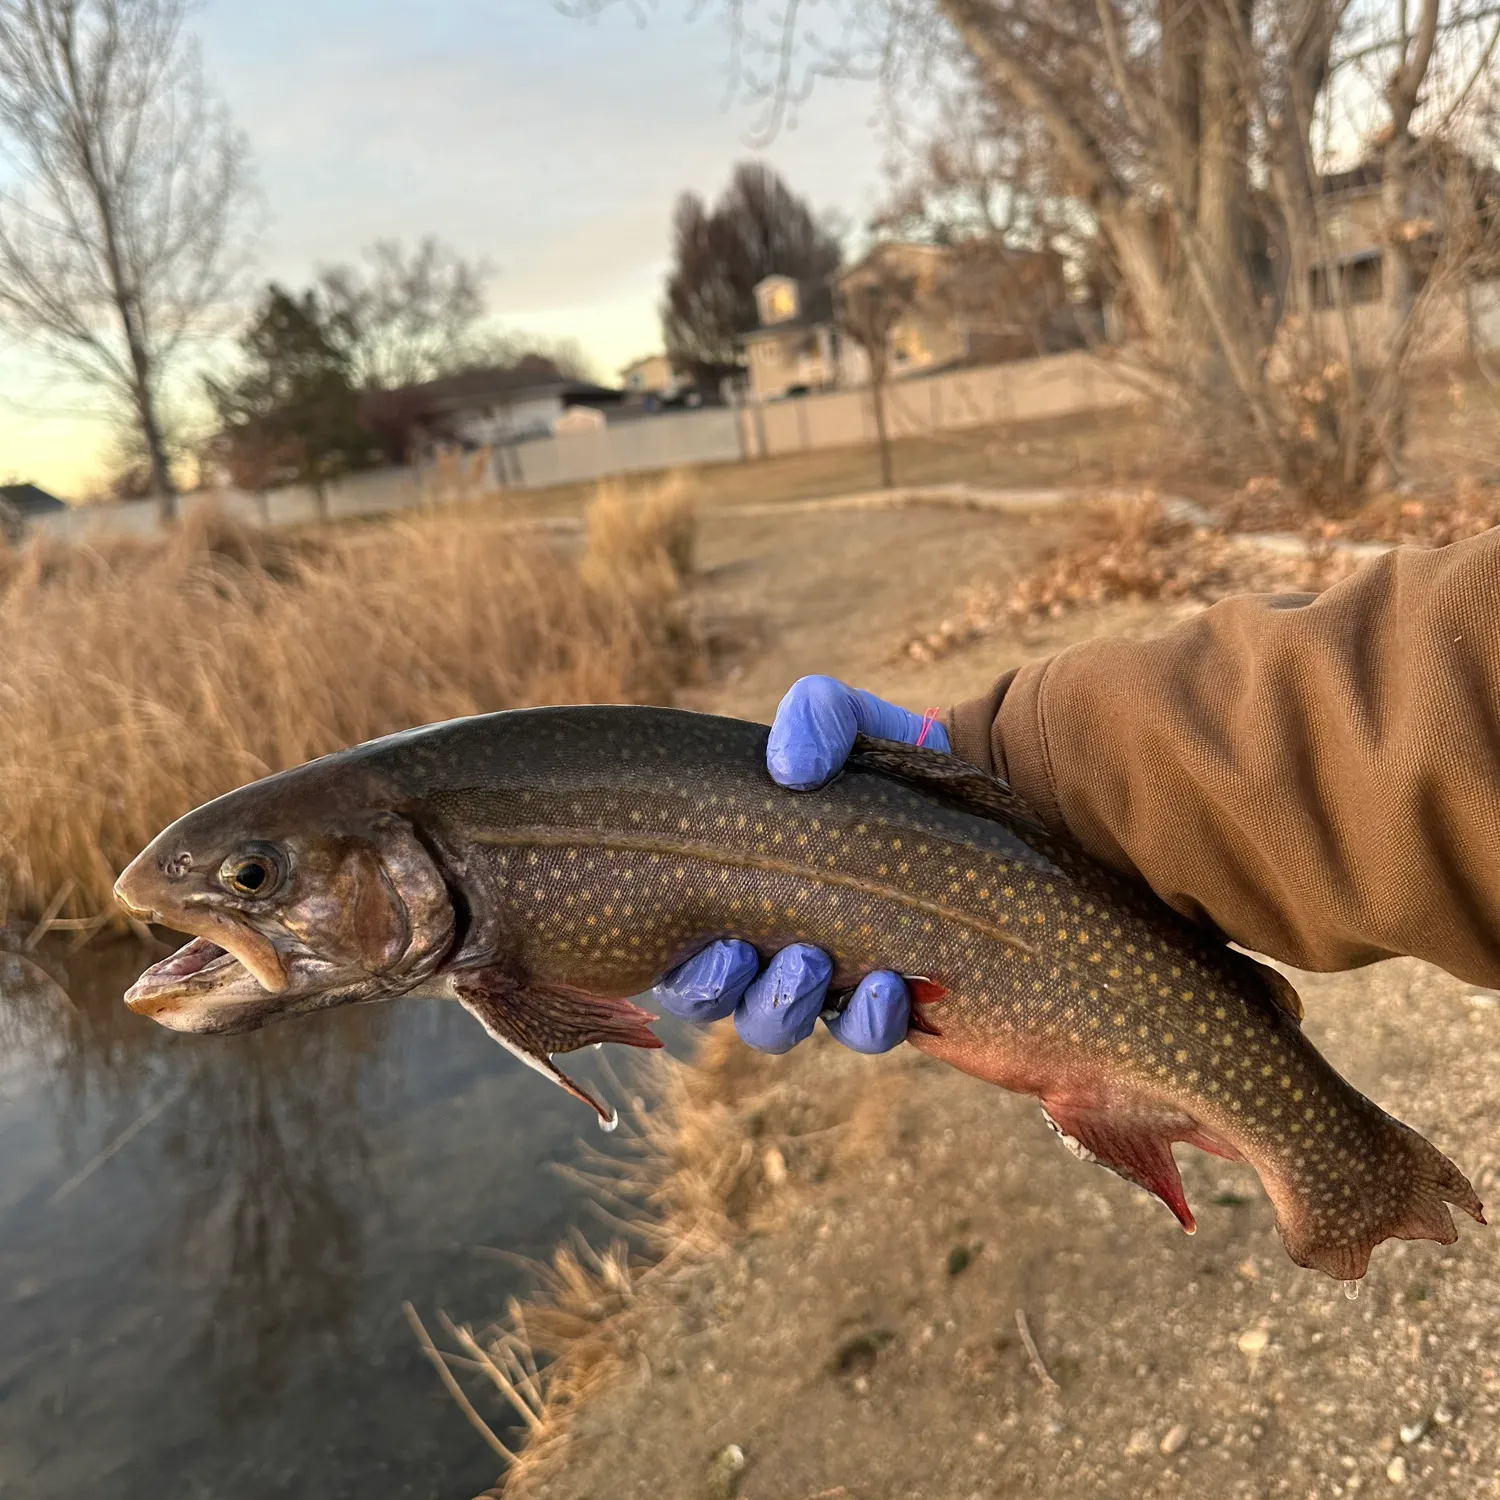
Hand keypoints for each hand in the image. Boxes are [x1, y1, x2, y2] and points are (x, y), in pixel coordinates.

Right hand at [651, 676, 949, 1053]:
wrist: (970, 787)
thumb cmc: (878, 761)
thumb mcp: (844, 719)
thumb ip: (813, 718)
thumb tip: (790, 768)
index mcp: (733, 888)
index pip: (679, 951)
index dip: (683, 966)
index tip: (713, 940)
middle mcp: (767, 943)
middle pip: (717, 1000)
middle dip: (723, 989)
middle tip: (747, 953)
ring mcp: (828, 977)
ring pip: (778, 1025)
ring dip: (786, 1006)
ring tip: (816, 964)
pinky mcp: (890, 997)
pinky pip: (864, 1033)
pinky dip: (870, 1020)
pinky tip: (891, 987)